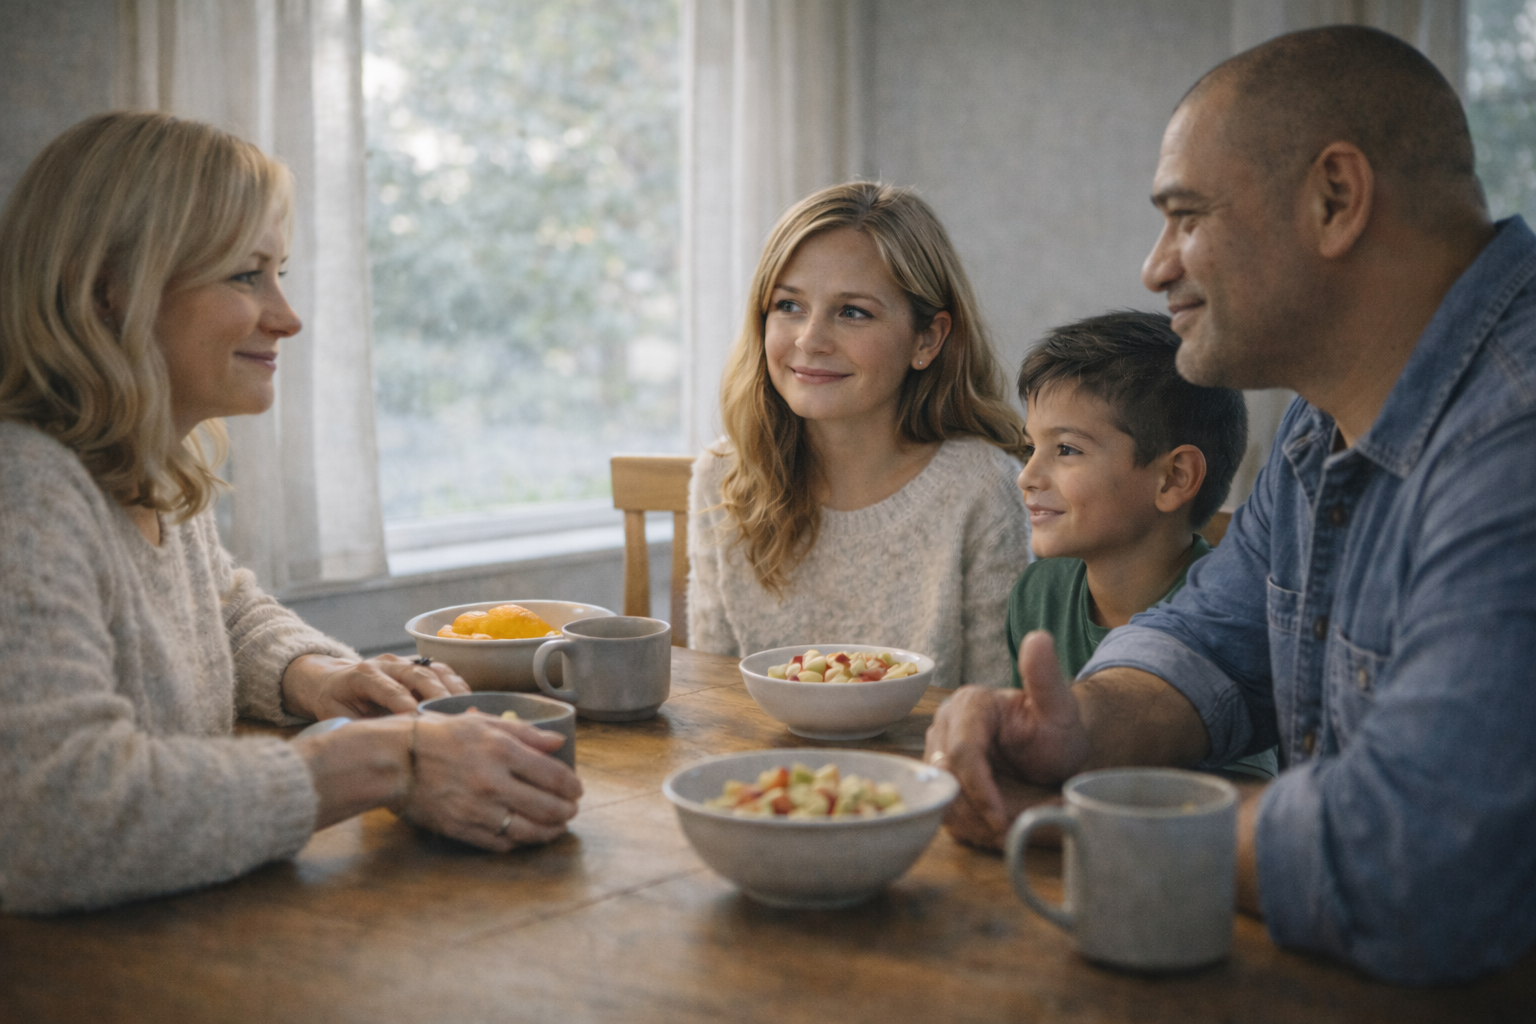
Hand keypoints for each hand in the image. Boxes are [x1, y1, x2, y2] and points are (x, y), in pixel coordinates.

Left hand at [282, 653, 468, 719]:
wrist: (331, 679)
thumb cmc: (336, 704)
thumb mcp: (338, 719)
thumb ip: (361, 727)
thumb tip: (385, 746)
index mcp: (361, 675)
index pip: (388, 689)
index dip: (405, 705)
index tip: (420, 722)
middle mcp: (385, 663)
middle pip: (417, 674)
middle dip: (437, 695)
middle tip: (452, 716)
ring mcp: (403, 661)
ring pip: (433, 670)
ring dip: (452, 690)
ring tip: (467, 709)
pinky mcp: (417, 663)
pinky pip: (442, 670)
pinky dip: (456, 684)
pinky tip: (467, 701)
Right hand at [399, 712, 581, 849]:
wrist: (395, 762)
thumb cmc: (438, 735)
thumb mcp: (481, 722)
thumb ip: (524, 733)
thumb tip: (559, 743)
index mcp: (501, 751)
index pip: (553, 776)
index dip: (572, 786)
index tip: (577, 788)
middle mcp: (493, 783)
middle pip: (547, 807)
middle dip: (567, 810)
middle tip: (571, 809)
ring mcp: (478, 810)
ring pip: (529, 831)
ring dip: (551, 831)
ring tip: (558, 826)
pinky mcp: (463, 830)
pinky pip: (502, 843)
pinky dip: (521, 841)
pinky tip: (528, 834)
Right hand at [924, 631, 1088, 846]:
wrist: (1051, 749)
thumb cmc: (1056, 730)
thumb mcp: (1059, 707)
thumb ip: (1046, 677)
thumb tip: (1037, 638)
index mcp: (969, 704)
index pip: (962, 751)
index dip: (979, 788)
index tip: (1002, 818)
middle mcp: (944, 725)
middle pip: (946, 777)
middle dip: (978, 809)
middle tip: (1012, 830)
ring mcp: (936, 751)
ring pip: (940, 796)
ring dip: (973, 821)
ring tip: (1010, 827)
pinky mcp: (938, 775)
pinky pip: (942, 808)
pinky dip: (968, 824)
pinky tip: (994, 825)